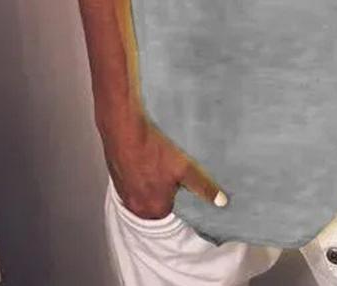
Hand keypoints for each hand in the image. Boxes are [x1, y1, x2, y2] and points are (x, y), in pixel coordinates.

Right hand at [99, 109, 227, 218]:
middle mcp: (135, 206)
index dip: (181, 194)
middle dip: (165, 189)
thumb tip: (221, 201)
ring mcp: (123, 192)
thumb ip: (202, 186)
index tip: (183, 183)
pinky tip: (145, 156)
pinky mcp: (116, 177)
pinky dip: (138, 172)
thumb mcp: (184, 168)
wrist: (124, 128)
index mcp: (154, 209)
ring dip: (151, 180)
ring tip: (158, 161)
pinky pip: (131, 180)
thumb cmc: (152, 149)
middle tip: (170, 170)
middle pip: (157, 202)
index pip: (173, 209)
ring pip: (143, 191)